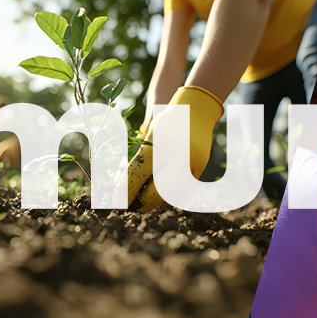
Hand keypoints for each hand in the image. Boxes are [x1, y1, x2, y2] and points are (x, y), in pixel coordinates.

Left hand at [127, 86, 223, 210]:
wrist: (196, 109)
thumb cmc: (167, 122)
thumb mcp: (149, 135)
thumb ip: (139, 159)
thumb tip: (122, 183)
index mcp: (158, 147)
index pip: (137, 177)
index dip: (125, 192)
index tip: (116, 201)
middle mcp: (175, 157)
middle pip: (155, 192)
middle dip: (140, 204)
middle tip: (130, 208)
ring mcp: (190, 164)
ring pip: (171, 196)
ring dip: (155, 205)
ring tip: (142, 207)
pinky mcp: (199, 168)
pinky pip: (184, 191)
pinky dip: (170, 199)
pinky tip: (159, 202)